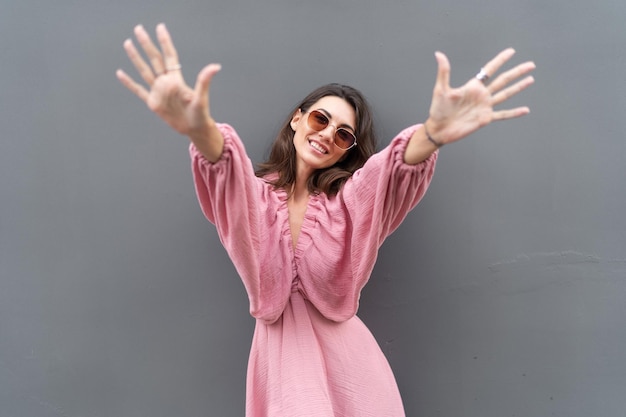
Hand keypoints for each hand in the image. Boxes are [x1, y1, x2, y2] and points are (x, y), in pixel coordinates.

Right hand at [116, 23, 221, 137]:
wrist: (194, 128)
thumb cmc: (201, 114)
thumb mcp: (202, 97)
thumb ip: (204, 81)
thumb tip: (216, 66)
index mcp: (176, 79)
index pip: (169, 56)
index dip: (165, 42)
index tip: (160, 27)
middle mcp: (166, 82)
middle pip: (154, 59)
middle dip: (147, 44)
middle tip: (139, 29)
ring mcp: (158, 92)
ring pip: (144, 71)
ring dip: (136, 58)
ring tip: (128, 43)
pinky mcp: (153, 103)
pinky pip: (138, 90)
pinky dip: (129, 82)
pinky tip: (120, 73)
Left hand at [425, 48, 535, 145]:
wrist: (439, 129)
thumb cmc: (438, 110)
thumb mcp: (441, 89)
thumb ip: (444, 71)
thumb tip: (438, 54)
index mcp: (473, 86)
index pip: (490, 69)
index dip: (500, 60)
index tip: (511, 51)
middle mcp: (482, 94)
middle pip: (503, 80)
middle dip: (517, 72)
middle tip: (531, 64)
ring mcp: (485, 106)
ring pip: (506, 94)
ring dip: (519, 87)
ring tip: (531, 79)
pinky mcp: (486, 118)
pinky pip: (503, 114)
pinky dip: (514, 113)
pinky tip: (525, 110)